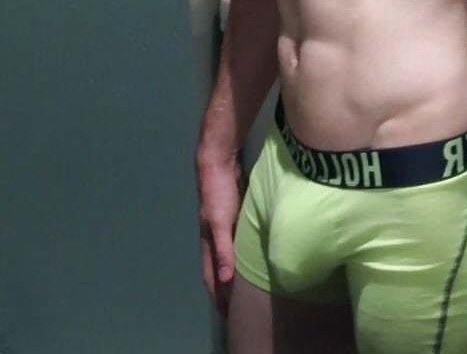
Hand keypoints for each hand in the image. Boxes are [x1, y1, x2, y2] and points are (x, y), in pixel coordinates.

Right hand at [195, 151, 245, 317]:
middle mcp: (213, 235)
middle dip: (223, 288)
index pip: (210, 275)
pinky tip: (252, 252)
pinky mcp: (233, 212)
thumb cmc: (217, 192)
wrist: (218, 160)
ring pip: (227, 254)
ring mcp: (223, 223)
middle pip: (217, 268)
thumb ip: (223, 249)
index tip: (226, 314)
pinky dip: (241, 252)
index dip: (216, 294)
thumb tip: (224, 280)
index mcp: (208, 240)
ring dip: (233, 270)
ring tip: (245, 284)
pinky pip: (236, 239)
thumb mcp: (220, 221)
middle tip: (236, 306)